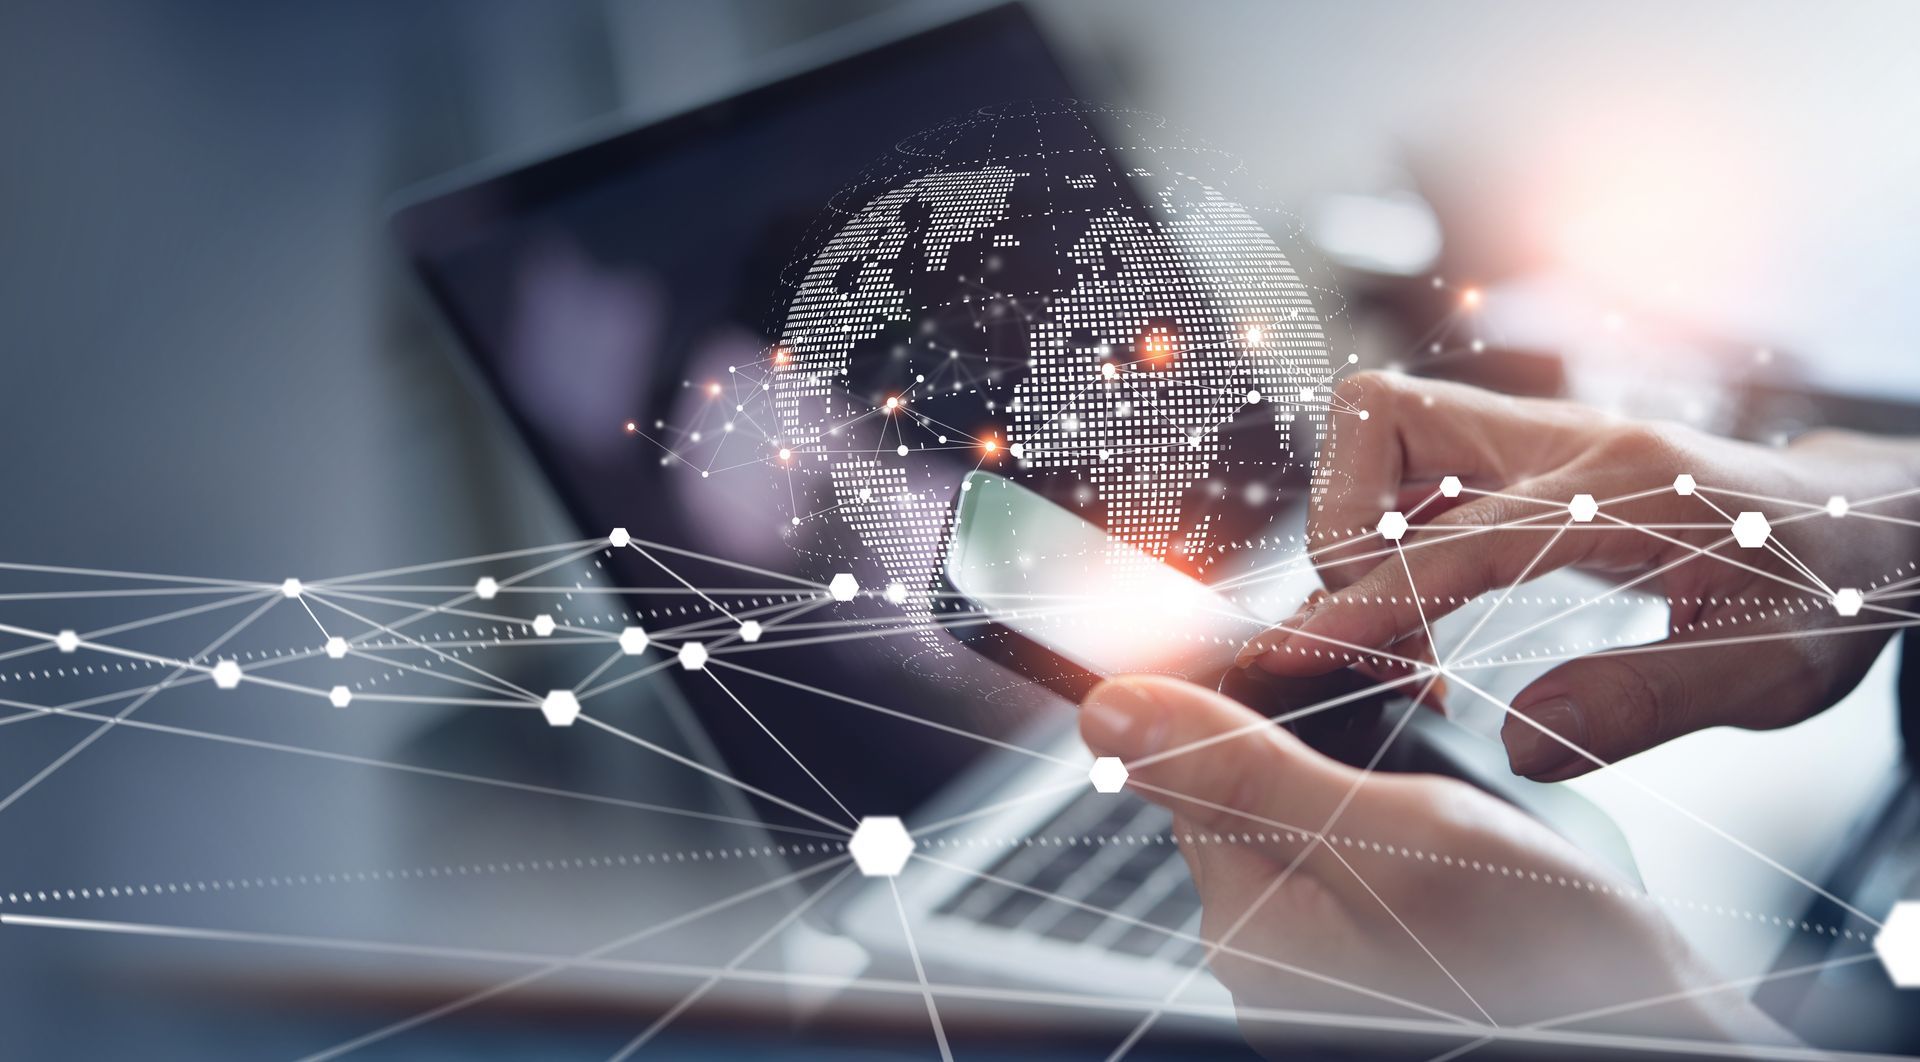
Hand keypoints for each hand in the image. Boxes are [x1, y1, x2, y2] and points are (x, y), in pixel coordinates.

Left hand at [1079, 675, 1791, 1047]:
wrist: (1659, 1046)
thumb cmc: (1547, 974)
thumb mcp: (1390, 839)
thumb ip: (1245, 770)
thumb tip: (1108, 710)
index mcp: (1249, 913)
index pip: (1202, 754)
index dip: (1264, 680)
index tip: (1336, 640)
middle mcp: (1277, 943)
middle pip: (1266, 776)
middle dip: (1334, 717)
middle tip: (1419, 686)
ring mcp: (1337, 958)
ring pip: (1329, 809)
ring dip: (1386, 760)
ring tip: (1457, 749)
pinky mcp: (1396, 959)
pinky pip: (1379, 857)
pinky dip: (1423, 815)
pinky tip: (1479, 820)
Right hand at [1240, 372, 1919, 779]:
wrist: (1875, 524)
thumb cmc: (1829, 591)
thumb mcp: (1763, 673)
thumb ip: (1637, 704)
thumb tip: (1517, 744)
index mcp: (1621, 490)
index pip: (1449, 540)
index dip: (1359, 605)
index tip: (1289, 656)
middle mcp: (1569, 442)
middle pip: (1386, 418)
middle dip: (1335, 518)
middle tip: (1360, 621)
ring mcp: (1547, 439)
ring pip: (1393, 425)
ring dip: (1354, 513)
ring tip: (1385, 613)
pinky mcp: (1536, 457)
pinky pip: (1424, 462)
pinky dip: (1390, 523)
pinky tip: (1418, 593)